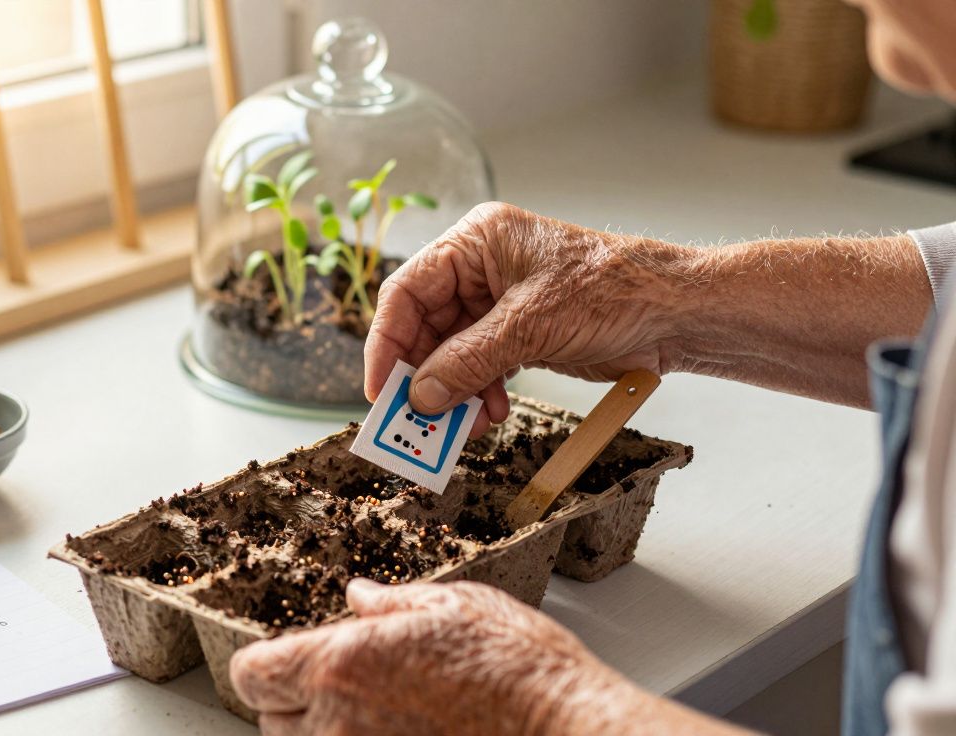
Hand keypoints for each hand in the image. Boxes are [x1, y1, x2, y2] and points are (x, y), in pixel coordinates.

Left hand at [229, 579, 629, 735]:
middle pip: (270, 720)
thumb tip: (359, 597)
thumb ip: (391, 605)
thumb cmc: (517, 669)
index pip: (253, 675)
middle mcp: (338, 723)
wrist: (564, 729)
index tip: (285, 662)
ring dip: (321, 733)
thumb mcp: (454, 607)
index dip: (265, 667)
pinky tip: (395, 734)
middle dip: (294, 702)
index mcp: (342, 663)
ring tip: (373, 715)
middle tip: (341, 686)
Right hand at [366, 203, 682, 434]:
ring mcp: (498, 302)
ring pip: (450, 352)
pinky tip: (488, 414)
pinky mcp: (518, 332)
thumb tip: (420, 394)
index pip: (407, 290)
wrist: (675, 313)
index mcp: (476, 241)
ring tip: (460, 424)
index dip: (387, 342)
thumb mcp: (530, 326)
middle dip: (423, 375)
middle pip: (425, 325)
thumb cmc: (614, 291)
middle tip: (414, 418)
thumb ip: (467, 361)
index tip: (380, 388)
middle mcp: (480, 268)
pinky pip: (478, 366)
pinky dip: (477, 393)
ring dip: (451, 391)